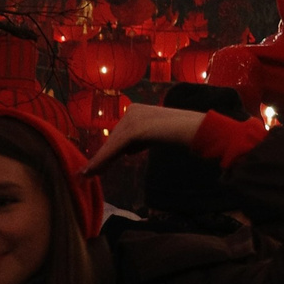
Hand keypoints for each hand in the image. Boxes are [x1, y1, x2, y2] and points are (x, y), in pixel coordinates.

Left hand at [84, 103, 212, 174]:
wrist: (196, 130)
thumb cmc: (183, 133)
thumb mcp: (156, 134)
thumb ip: (142, 139)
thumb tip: (128, 150)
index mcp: (137, 109)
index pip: (120, 133)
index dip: (108, 151)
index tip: (97, 165)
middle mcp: (132, 111)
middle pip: (113, 139)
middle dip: (101, 157)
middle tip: (87, 172)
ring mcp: (133, 119)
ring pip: (112, 145)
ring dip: (98, 161)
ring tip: (86, 174)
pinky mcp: (134, 130)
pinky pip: (114, 149)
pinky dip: (102, 161)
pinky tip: (92, 171)